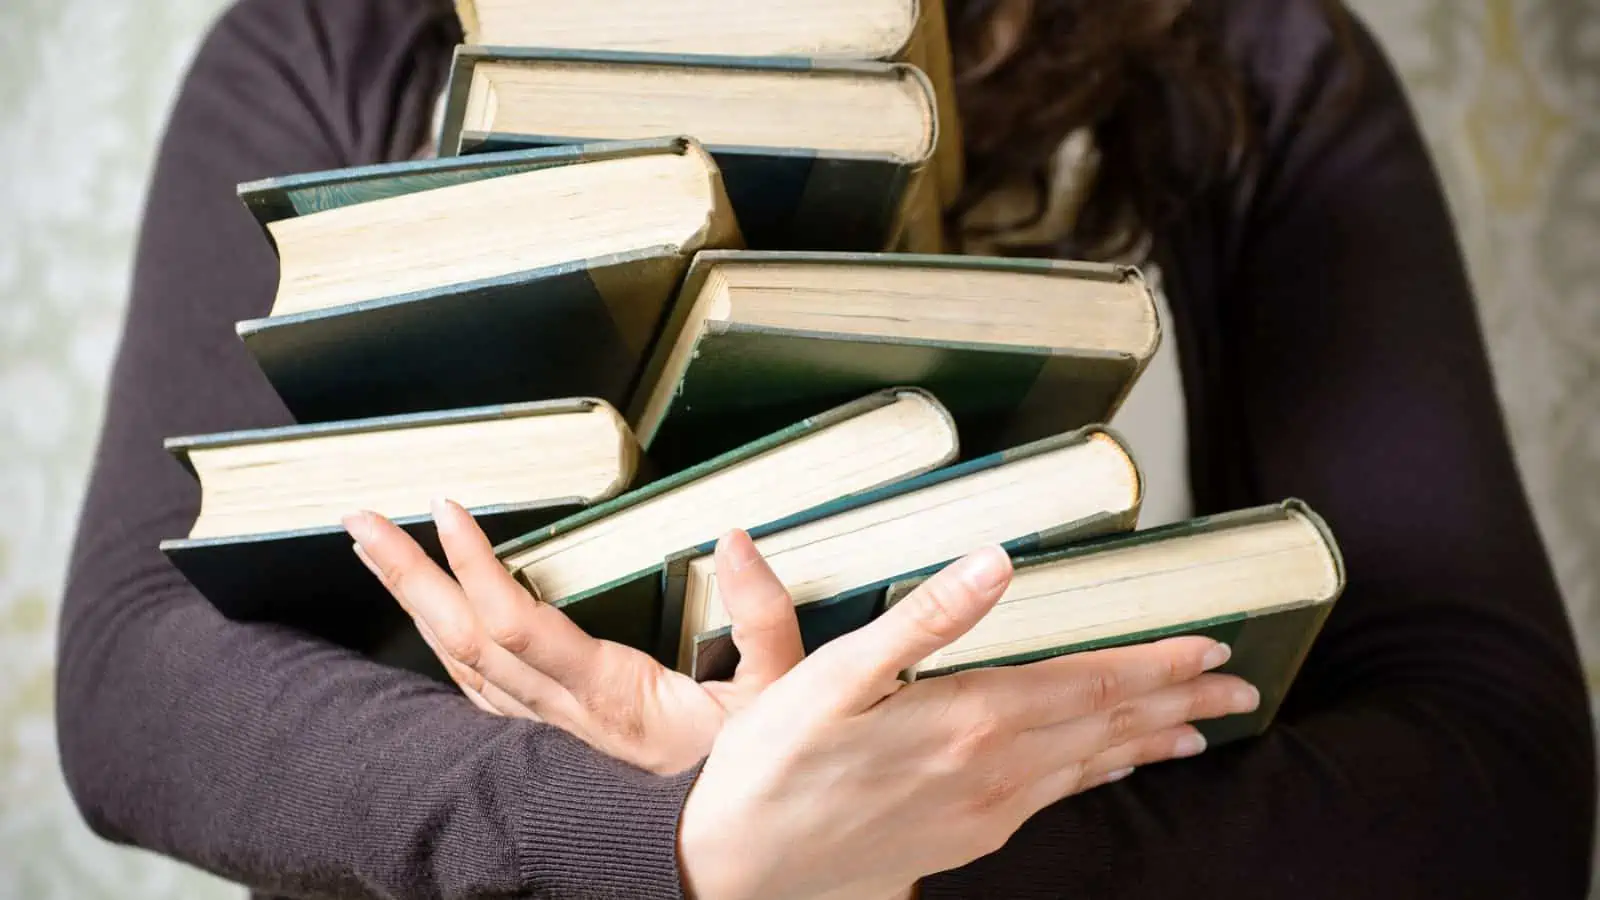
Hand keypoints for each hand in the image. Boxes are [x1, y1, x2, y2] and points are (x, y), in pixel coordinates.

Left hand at [343, 500, 807, 774]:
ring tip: (377, 551)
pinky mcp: (555, 742)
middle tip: (360, 523)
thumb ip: (763, 617)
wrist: (731, 856)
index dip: (474, 565)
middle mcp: (566, 717)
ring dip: (414, 603)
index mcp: (611, 695)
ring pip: (461, 666)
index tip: (448, 511)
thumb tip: (734, 542)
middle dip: (408, 577)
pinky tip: (429, 620)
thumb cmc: (752, 779)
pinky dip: (445, 646)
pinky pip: (479, 692)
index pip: (517, 624)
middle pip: (463, 641)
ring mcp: (552, 734)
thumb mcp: (782, 696)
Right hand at [679, 543, 1258, 899]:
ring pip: (1092, 767)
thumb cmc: (775, 765)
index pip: (1088, 683)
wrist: (742, 870)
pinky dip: (1104, 775)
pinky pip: (1060, 798)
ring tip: (1202, 726)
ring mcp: (987, 811)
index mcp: (969, 719)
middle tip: (1238, 686)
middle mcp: (994, 770)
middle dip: (1177, 700)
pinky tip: (1118, 768)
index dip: (1153, 662)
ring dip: (1152, 740)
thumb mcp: (832, 675)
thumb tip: (993, 562)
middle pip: (1108, 727)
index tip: (1209, 644)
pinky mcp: (970, 837)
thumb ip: (923, 618)